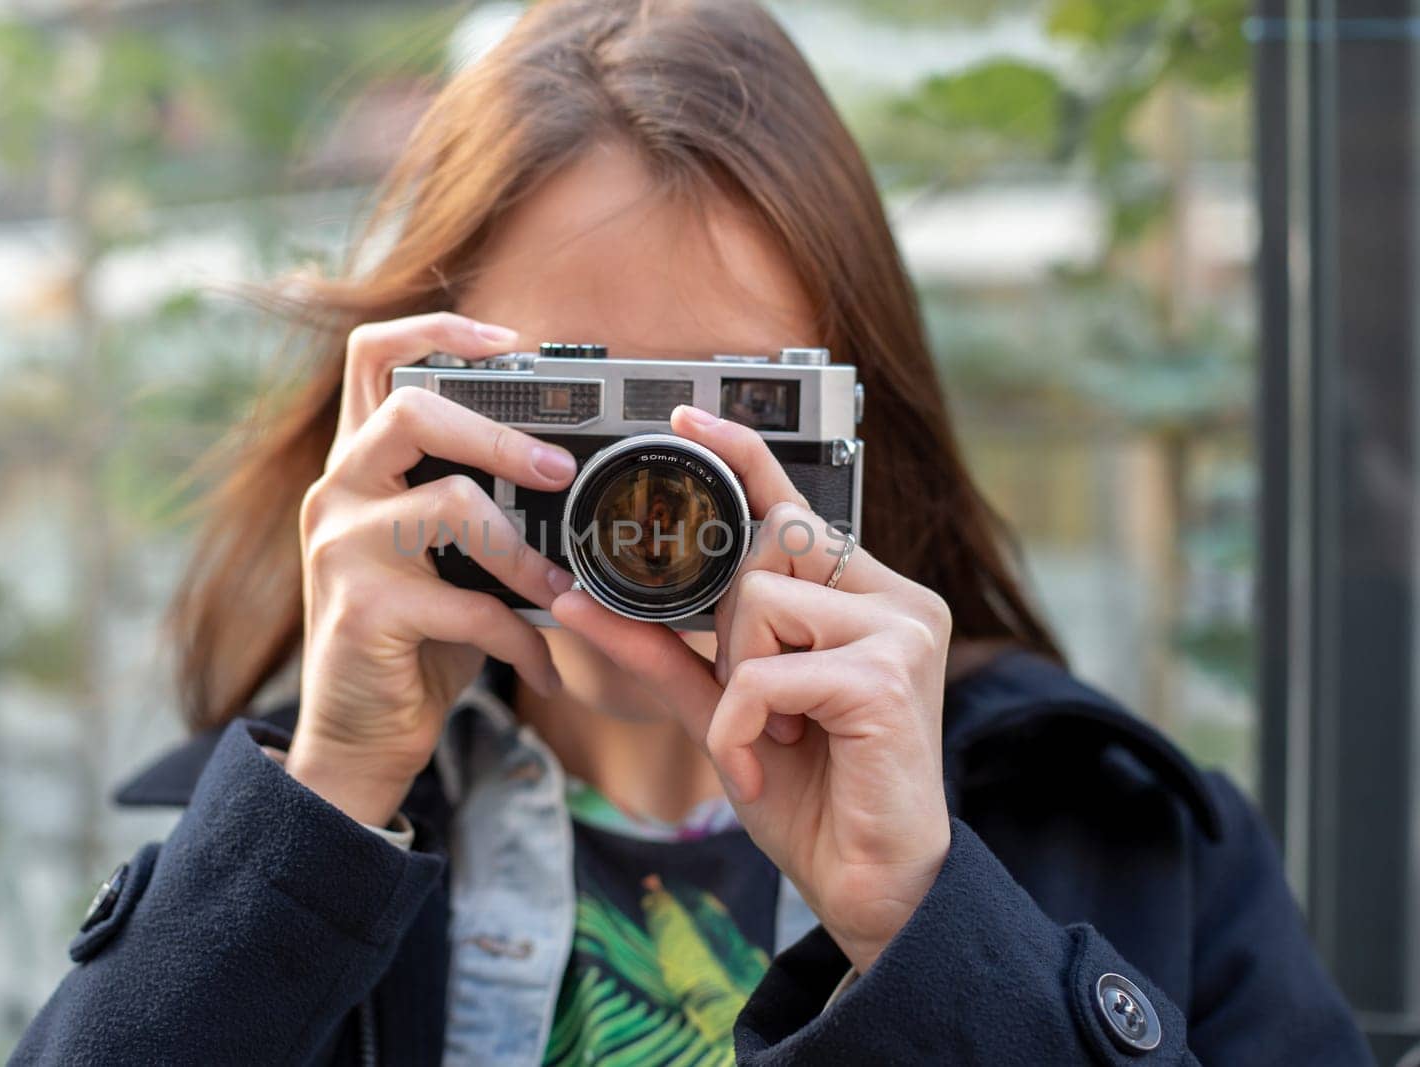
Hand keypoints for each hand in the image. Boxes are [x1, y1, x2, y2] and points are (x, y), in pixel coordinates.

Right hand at [285, 313, 576, 824]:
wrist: (356, 738)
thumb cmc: (412, 639)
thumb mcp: (439, 558)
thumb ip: (474, 505)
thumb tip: (569, 472)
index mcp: (358, 467)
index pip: (372, 356)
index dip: (439, 330)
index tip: (509, 341)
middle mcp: (336, 493)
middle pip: (412, 413)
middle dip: (501, 437)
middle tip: (560, 471)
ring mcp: (341, 550)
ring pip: (451, 507)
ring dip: (526, 556)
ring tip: (564, 593)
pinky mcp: (362, 611)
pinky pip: (471, 606)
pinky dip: (523, 640)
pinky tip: (545, 668)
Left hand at [552, 404, 952, 972]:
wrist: (867, 885)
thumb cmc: (808, 797)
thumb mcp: (720, 712)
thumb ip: (664, 652)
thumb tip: (584, 598)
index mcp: (864, 598)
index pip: (799, 508)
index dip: (744, 458)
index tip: (689, 418)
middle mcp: (896, 599)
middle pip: (767, 552)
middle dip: (732, 634)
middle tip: (759, 709)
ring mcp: (901, 631)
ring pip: (759, 605)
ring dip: (736, 688)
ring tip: (771, 741)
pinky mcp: (888, 676)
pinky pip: (763, 674)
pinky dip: (741, 729)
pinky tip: (768, 767)